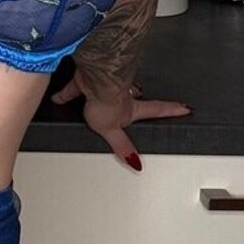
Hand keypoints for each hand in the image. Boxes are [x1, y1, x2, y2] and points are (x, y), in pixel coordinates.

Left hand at [50, 72, 191, 170]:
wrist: (92, 79)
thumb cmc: (105, 99)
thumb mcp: (113, 130)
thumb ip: (122, 146)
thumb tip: (136, 163)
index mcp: (131, 108)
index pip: (156, 110)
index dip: (171, 110)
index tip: (185, 107)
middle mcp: (121, 94)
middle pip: (134, 95)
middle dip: (138, 96)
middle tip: (144, 95)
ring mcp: (104, 86)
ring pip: (107, 89)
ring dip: (103, 93)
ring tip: (98, 98)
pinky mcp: (86, 81)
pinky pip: (76, 89)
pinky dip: (67, 95)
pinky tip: (58, 99)